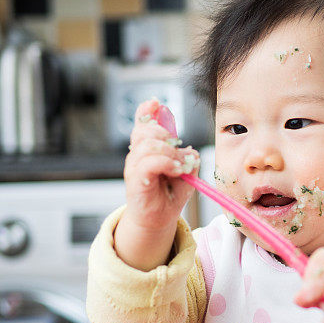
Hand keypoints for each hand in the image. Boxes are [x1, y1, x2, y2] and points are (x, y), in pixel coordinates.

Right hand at [122, 98, 197, 231]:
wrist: (159, 218)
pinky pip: (149, 163)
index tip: (156, 104)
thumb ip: (187, 156)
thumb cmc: (170, 193)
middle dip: (165, 135)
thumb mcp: (185, 171)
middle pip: (145, 130)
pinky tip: (176, 170)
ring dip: (170, 152)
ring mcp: (134, 167)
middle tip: (179, 152)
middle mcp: (137, 154)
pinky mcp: (134, 181)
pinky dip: (166, 163)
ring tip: (180, 166)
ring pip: (148, 144)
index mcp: (147, 148)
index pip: (141, 123)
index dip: (146, 111)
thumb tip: (189, 150)